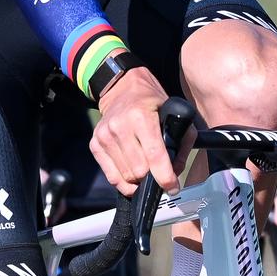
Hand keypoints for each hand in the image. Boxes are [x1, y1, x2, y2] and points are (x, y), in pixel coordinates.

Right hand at [89, 67, 192, 196]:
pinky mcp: (95, 144)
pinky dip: (124, 181)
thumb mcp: (173, 114)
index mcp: (140, 116)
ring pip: (125, 176)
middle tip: (159, 171)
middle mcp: (119, 126)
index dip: (164, 176)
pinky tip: (133, 173)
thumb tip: (175, 172)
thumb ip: (181, 143)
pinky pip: (111, 176)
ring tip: (146, 168)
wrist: (122, 88)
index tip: (172, 187)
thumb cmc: (151, 101)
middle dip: (152, 176)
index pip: (153, 156)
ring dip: (139, 179)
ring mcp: (104, 136)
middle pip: (139, 171)